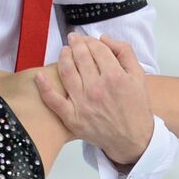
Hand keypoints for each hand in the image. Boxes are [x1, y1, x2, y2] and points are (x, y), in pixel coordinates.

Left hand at [35, 32, 153, 164]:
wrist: (132, 139)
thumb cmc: (136, 107)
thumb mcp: (139, 76)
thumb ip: (124, 52)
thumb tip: (104, 39)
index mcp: (115, 77)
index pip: (96, 49)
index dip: (90, 41)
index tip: (87, 39)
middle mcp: (97, 89)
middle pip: (80, 57)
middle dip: (75, 44)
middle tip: (73, 39)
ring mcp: (82, 104)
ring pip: (66, 72)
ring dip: (63, 57)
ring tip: (64, 51)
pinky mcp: (72, 118)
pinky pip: (53, 100)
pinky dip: (44, 87)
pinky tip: (39, 76)